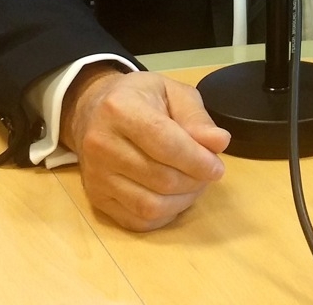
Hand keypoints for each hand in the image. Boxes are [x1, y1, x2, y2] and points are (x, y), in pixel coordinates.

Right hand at [61, 65, 231, 230]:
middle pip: (160, 178)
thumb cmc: (138, 98)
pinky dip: (164, 216)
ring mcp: (95, 176)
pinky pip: (137, 221)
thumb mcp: (171, 92)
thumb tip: (219, 142)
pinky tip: (175, 198)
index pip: (165, 144)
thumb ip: (196, 117)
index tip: (217, 167)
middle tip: (209, 173)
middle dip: (194, 181)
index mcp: (120, 109)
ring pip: (149, 206)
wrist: (93, 110)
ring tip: (195, 185)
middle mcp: (101, 144)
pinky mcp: (96, 199)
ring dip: (182, 201)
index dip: (197, 160)